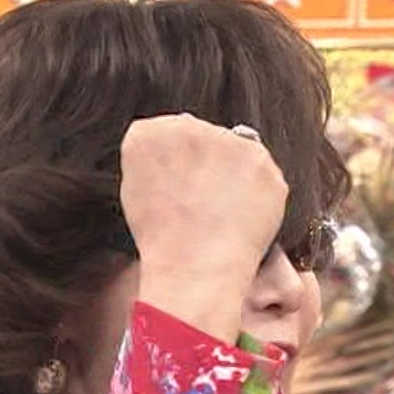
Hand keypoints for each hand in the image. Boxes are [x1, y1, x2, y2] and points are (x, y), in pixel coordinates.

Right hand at [120, 114, 287, 340]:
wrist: (196, 267)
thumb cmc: (161, 240)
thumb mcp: (131, 191)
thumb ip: (150, 159)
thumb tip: (173, 155)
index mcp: (148, 132)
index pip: (169, 133)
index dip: (178, 163)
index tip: (179, 188)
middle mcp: (188, 125)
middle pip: (204, 137)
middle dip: (207, 163)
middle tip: (203, 203)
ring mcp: (229, 140)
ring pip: (235, 151)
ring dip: (233, 174)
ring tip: (222, 214)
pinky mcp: (261, 160)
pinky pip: (261, 172)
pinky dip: (257, 192)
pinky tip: (242, 216)